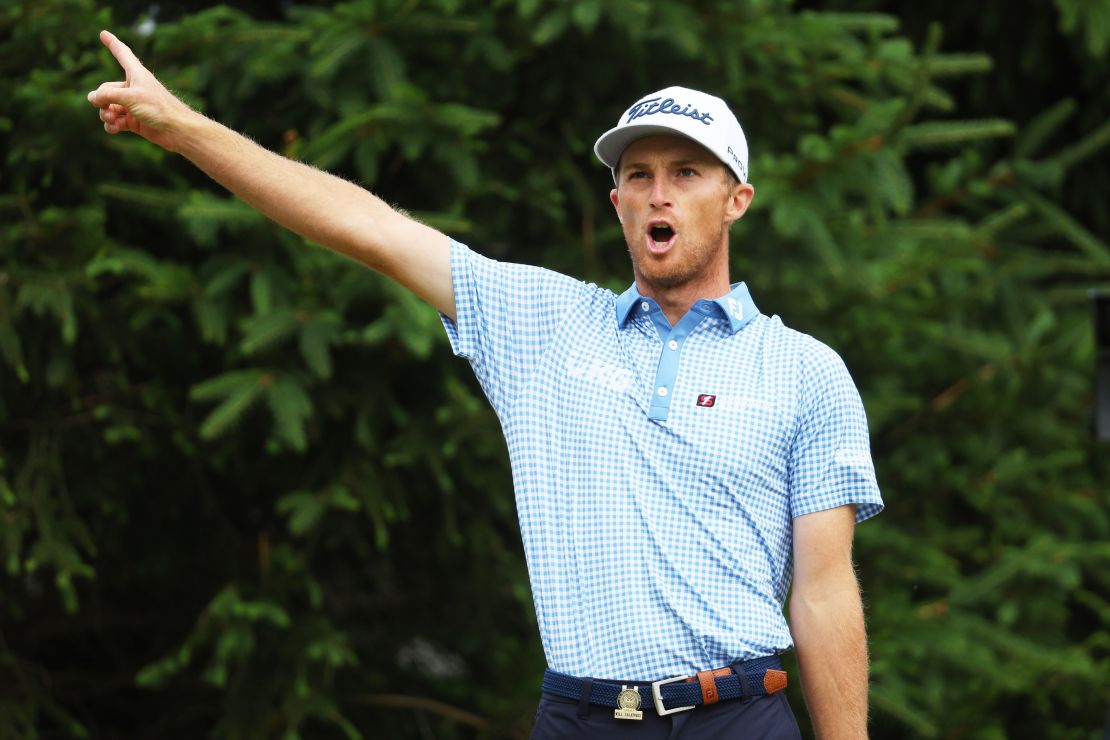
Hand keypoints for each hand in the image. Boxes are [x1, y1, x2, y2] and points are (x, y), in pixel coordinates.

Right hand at [87, 30, 197, 151]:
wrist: (178, 130)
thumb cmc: (159, 109)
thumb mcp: (130, 97)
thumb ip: (108, 95)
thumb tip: (92, 98)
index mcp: (136, 74)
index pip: (122, 54)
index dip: (112, 43)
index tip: (103, 33)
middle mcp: (133, 88)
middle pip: (106, 89)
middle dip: (102, 99)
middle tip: (106, 107)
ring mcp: (133, 105)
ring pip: (108, 106)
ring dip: (105, 114)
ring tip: (111, 119)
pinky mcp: (134, 121)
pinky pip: (115, 121)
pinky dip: (112, 125)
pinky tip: (114, 128)